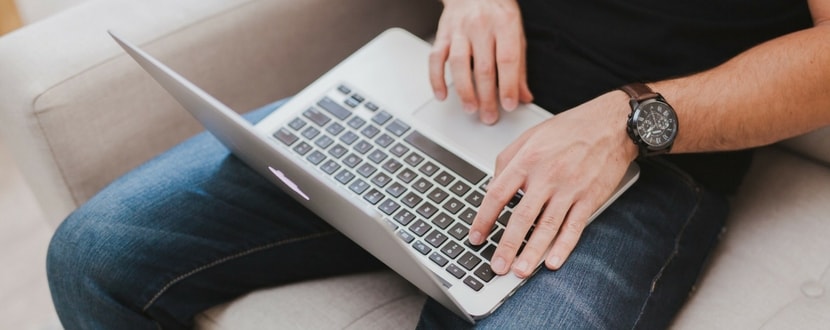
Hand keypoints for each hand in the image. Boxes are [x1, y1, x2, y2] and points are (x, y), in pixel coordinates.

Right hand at [429, 0, 533, 124]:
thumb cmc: (497, 13)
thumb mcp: (516, 34)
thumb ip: (519, 67)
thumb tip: (523, 96)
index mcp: (504, 24)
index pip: (507, 60)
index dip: (508, 86)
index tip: (509, 105)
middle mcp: (481, 26)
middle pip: (483, 67)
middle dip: (487, 97)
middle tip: (489, 116)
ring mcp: (459, 30)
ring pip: (459, 64)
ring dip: (464, 91)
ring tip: (471, 108)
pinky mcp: (442, 34)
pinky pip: (435, 59)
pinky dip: (437, 79)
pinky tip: (442, 95)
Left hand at [468, 91, 638, 276]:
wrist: (612, 124)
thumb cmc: (571, 129)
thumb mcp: (531, 135)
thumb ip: (508, 160)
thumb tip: (492, 186)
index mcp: (527, 159)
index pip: (497, 193)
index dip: (483, 218)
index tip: (476, 236)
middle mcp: (547, 175)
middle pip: (521, 216)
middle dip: (506, 245)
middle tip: (496, 266)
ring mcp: (570, 188)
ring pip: (547, 227)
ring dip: (531, 252)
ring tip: (519, 271)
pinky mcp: (589, 198)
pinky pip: (574, 227)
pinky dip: (563, 247)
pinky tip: (552, 262)